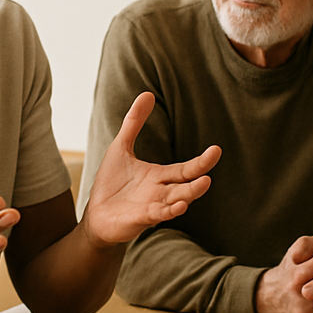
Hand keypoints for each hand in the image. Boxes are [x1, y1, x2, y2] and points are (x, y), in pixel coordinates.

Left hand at [83, 93, 220, 247]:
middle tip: (215, 159)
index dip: (201, 161)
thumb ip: (134, 123)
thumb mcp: (121, 147)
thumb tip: (148, 93)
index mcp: (160, 176)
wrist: (95, 215)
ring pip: (177, 201)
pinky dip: (168, 212)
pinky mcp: (140, 219)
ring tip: (204, 183)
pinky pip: (157, 216)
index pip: (185, 169)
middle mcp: (161, 192)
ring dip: (190, 193)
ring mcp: (153, 207)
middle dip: (200, 173)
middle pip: (186, 184)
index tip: (216, 150)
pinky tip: (179, 206)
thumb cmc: (111, 183)